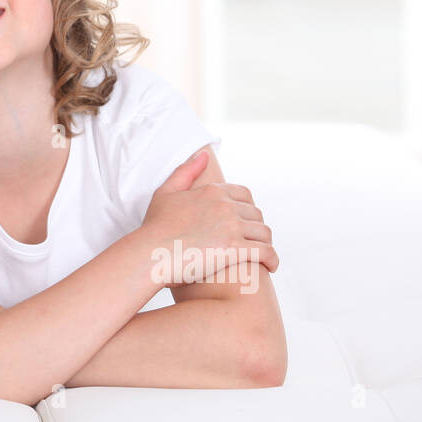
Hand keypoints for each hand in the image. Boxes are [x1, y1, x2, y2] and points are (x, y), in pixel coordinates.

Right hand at [139, 151, 278, 284]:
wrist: (149, 253)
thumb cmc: (154, 227)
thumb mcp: (166, 192)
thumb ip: (185, 172)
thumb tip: (204, 155)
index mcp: (212, 191)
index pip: (245, 195)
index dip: (248, 209)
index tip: (245, 222)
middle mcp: (225, 205)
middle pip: (256, 214)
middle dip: (256, 228)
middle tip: (253, 242)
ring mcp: (232, 226)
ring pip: (264, 233)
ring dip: (266, 244)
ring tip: (262, 256)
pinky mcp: (235, 249)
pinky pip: (266, 252)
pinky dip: (272, 259)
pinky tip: (270, 267)